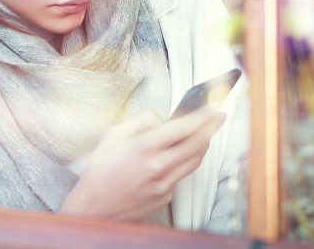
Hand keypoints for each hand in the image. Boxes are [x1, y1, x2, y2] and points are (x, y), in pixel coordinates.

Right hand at [59, 106, 225, 220]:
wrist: (95, 207)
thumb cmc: (101, 171)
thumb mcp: (114, 136)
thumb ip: (141, 121)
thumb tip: (163, 118)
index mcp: (144, 147)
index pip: (184, 127)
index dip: (202, 115)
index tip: (211, 106)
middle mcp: (158, 166)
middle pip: (198, 143)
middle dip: (212, 127)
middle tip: (217, 116)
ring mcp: (165, 184)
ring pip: (195, 159)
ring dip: (203, 143)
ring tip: (204, 132)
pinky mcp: (166, 196)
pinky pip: (182, 174)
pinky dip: (184, 161)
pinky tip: (179, 154)